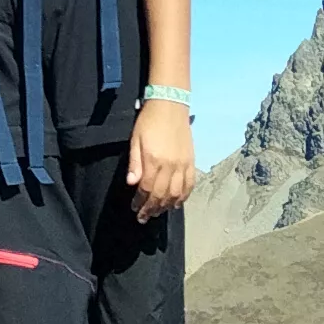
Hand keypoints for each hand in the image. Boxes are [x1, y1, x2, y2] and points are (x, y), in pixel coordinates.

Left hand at [128, 98, 196, 219]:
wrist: (170, 105)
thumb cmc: (148, 121)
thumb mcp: (135, 140)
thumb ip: (135, 163)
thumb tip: (131, 183)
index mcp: (154, 160)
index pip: (147, 188)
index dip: (140, 201)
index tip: (135, 209)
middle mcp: (170, 165)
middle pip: (161, 194)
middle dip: (152, 208)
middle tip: (144, 217)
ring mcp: (183, 164)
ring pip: (176, 193)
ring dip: (166, 206)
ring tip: (158, 212)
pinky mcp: (191, 161)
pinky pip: (189, 184)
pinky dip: (183, 197)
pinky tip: (176, 203)